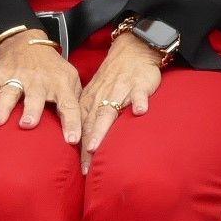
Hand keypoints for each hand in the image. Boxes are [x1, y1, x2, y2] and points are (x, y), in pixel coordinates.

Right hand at [0, 31, 80, 139]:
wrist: (28, 43)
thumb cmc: (52, 71)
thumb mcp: (70, 80)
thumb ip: (75, 102)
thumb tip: (85, 131)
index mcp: (60, 84)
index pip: (69, 104)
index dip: (72, 122)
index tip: (72, 140)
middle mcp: (38, 81)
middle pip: (35, 96)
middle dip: (32, 109)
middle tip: (27, 124)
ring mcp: (17, 77)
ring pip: (9, 92)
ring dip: (3, 107)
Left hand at [77, 33, 164, 172]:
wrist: (132, 51)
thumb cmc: (114, 79)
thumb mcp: (97, 95)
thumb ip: (91, 116)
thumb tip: (83, 144)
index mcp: (91, 100)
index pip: (83, 127)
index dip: (81, 148)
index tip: (80, 169)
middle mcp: (102, 97)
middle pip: (92, 124)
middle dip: (87, 145)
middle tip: (85, 167)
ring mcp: (120, 90)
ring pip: (109, 110)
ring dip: (101, 128)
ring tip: (95, 145)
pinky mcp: (138, 84)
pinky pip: (138, 93)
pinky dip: (138, 101)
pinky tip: (140, 111)